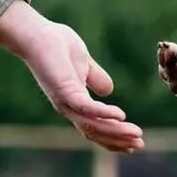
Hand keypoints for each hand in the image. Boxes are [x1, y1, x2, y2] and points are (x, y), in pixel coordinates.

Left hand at [0, 0, 142, 152]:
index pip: (96, 128)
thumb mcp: (85, 64)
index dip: (115, 138)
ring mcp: (66, 101)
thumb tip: (109, 90)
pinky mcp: (65, 91)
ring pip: (93, 125)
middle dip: (119, 140)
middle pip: (96, 133)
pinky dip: (104, 114)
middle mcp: (70, 108)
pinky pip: (87, 108)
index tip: (134, 143)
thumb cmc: (57, 45)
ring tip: (136, 133)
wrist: (37, 33)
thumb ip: (96, 78)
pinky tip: (121, 116)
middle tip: (140, 144)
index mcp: (75, 103)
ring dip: (116, 131)